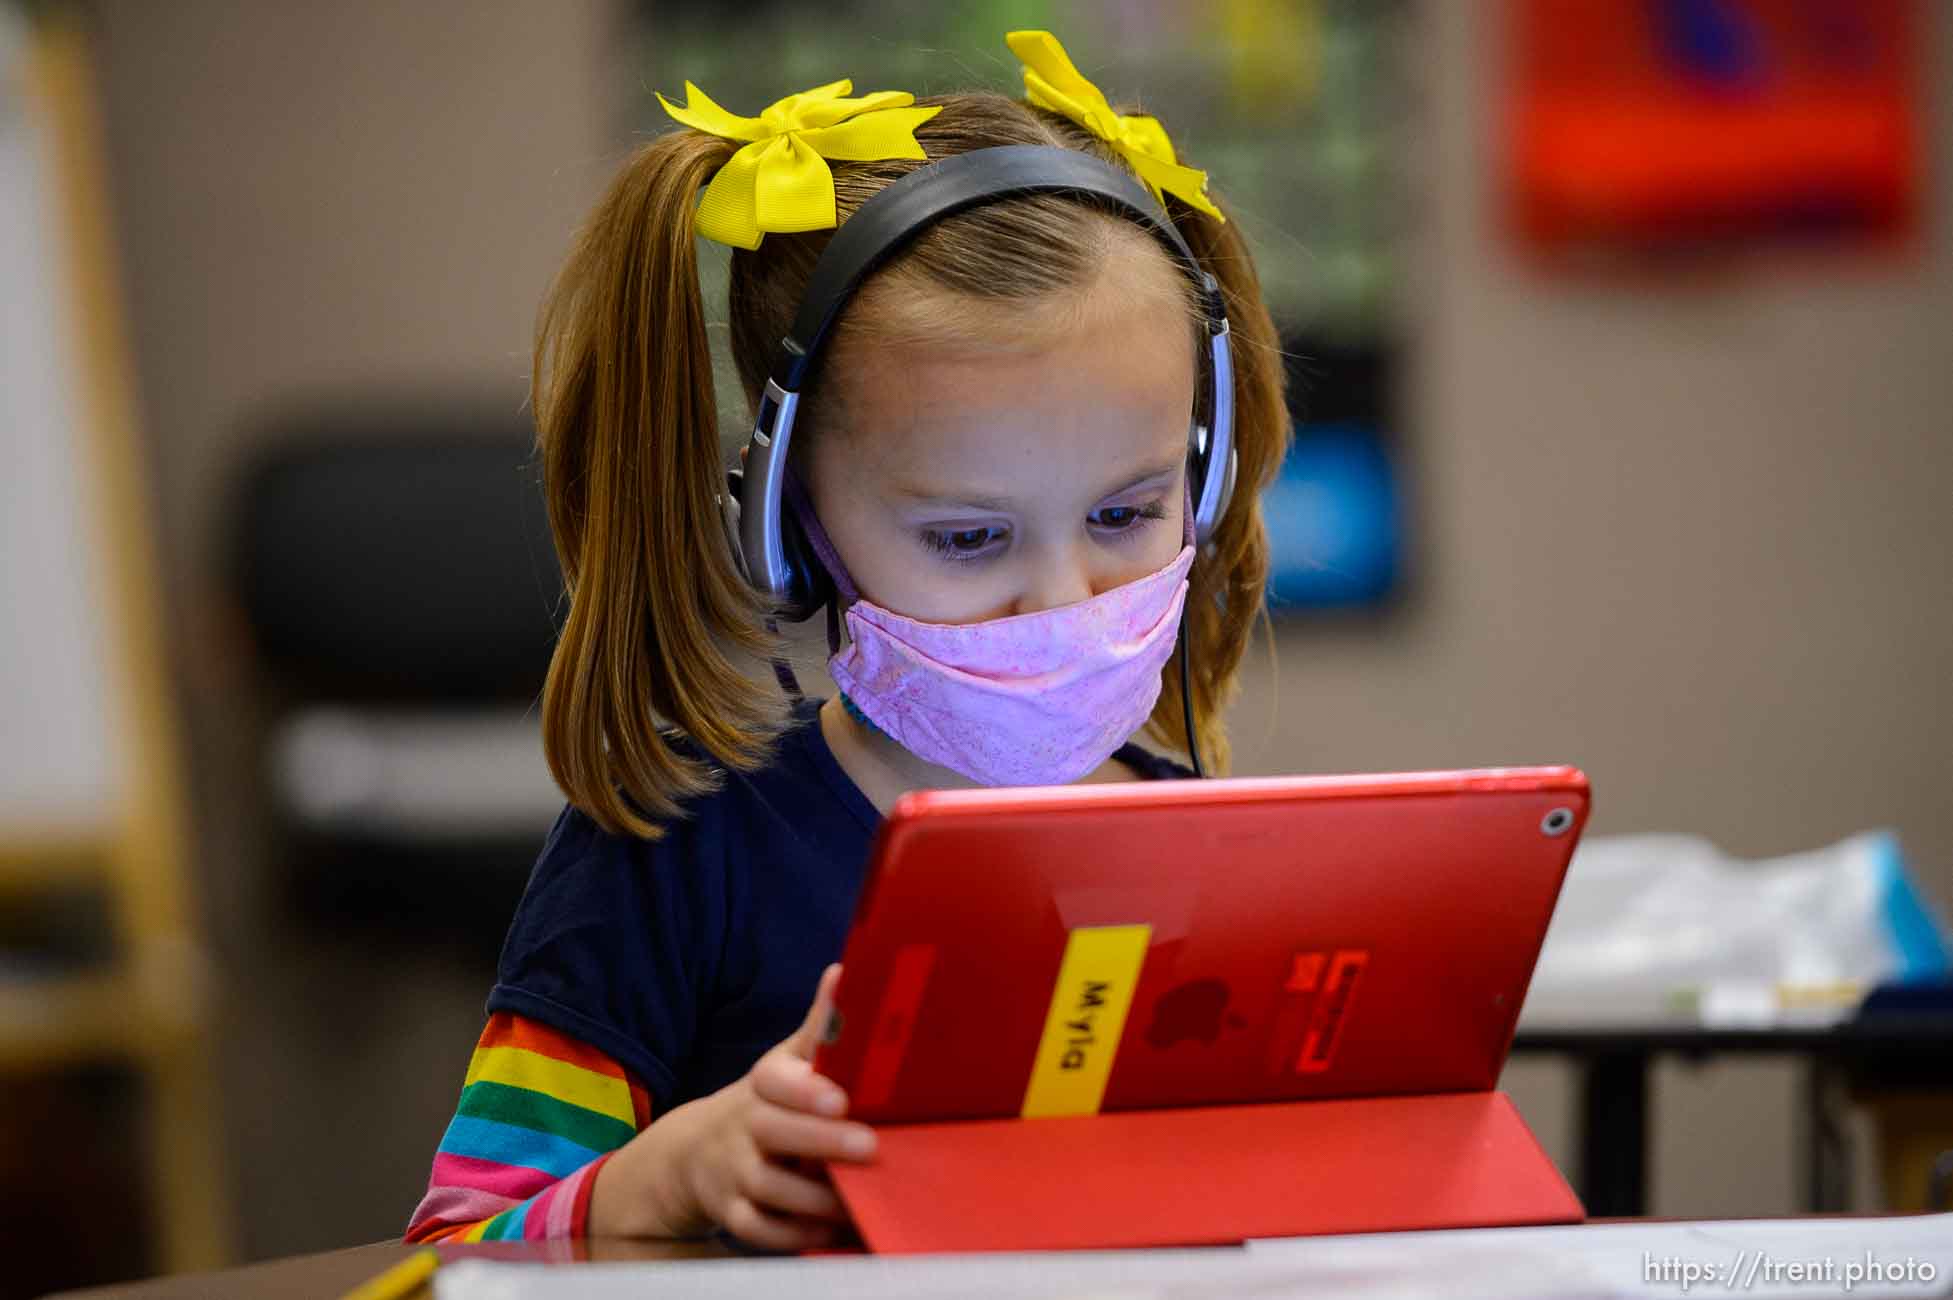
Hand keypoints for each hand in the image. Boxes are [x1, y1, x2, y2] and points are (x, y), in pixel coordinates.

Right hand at [589, 964, 875, 1248]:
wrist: (698, 1151)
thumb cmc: (768, 1100)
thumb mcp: (788, 1061)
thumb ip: (821, 1026)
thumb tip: (845, 970)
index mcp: (764, 1083)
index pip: (774, 1079)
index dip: (804, 1088)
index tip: (840, 1098)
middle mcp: (744, 1125)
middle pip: (774, 1132)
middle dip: (821, 1142)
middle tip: (870, 1146)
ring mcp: (733, 1170)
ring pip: (768, 1186)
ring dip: (815, 1196)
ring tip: (860, 1198)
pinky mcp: (731, 1211)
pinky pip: (757, 1229)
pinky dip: (793, 1235)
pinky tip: (833, 1230)